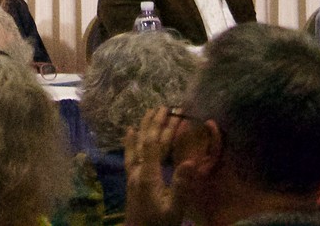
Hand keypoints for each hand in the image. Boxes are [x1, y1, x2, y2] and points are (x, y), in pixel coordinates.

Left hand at [122, 107, 182, 225]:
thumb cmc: (158, 225)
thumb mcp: (174, 209)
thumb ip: (181, 186)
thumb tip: (190, 161)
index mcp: (147, 176)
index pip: (154, 144)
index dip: (163, 126)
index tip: (172, 112)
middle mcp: (137, 171)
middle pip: (144, 141)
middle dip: (154, 123)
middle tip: (164, 106)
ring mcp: (131, 176)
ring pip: (136, 146)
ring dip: (143, 128)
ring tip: (148, 112)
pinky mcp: (131, 181)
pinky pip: (130, 155)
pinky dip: (130, 141)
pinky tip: (129, 132)